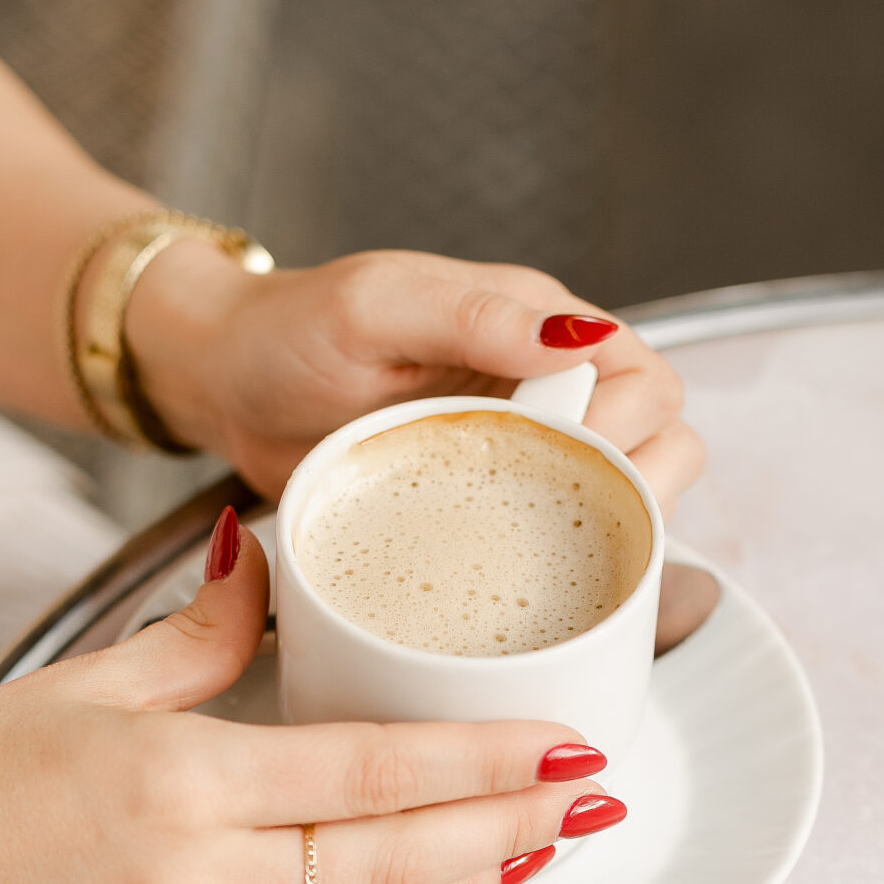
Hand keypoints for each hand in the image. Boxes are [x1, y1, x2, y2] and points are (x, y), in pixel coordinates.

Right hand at [0, 514, 620, 883]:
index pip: (377, 769)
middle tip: (592, 800)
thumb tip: (270, 558)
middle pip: (398, 859)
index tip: (566, 743)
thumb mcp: (85, 683)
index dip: (488, 762)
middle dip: (512, 829)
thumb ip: (198, 636)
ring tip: (538, 861)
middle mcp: (199, 882)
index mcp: (184, 782)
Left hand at [124, 242, 704, 512]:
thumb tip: (574, 336)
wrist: (224, 387)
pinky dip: (565, 562)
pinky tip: (530, 578)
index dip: (630, 420)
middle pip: (659, 438)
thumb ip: (474, 315)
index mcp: (535, 324)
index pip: (642, 372)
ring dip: (613, 525)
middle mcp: (542, 387)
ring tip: (554, 545)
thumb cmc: (289, 331)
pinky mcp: (486, 508)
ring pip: (622, 496)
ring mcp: (518, 453)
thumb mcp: (377, 305)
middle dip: (641, 481)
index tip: (569, 448)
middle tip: (569, 509)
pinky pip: (557, 538)